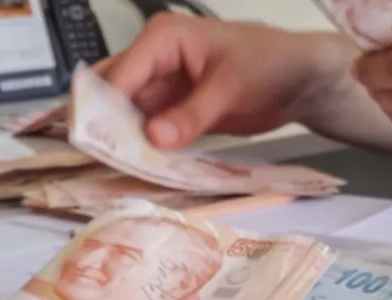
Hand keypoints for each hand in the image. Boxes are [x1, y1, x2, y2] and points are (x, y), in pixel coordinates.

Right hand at [100, 14, 352, 149]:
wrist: (301, 80)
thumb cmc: (270, 62)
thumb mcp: (230, 87)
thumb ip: (192, 114)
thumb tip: (154, 137)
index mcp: (163, 38)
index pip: (120, 74)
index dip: (101, 107)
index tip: (90, 141)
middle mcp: (155, 60)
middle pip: (113, 93)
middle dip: (102, 124)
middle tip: (92, 158)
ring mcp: (163, 88)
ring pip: (126, 116)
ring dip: (120, 140)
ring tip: (109, 168)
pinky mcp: (174, 112)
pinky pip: (148, 131)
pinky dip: (141, 148)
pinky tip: (135, 168)